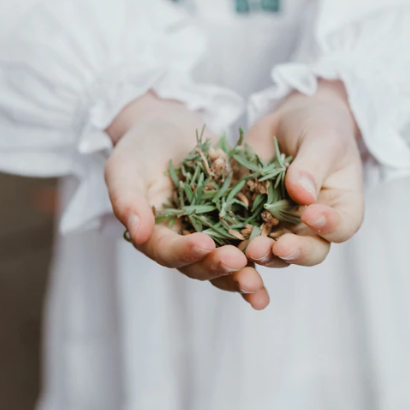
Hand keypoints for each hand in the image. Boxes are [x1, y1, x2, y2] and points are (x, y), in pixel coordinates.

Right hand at [105, 93, 267, 308]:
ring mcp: (210, 235)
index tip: (205, 244)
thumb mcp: (124, 166)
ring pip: (227, 263)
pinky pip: (250, 240)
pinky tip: (284, 258)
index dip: (185, 251)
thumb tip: (137, 233)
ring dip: (244, 274)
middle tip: (241, 263)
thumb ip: (127, 199)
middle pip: (199, 266)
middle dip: (220, 267)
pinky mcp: (235, 222)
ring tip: (261, 282)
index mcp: (152, 236)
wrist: (168, 127)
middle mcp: (182, 243)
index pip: (167, 251)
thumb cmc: (140, 146)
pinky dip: (266, 252)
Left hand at [243, 80, 363, 270]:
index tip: (311, 215)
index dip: (329, 226)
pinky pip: (243, 233)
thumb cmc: (319, 127)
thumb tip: (303, 196)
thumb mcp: (322, 139)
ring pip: (275, 250)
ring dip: (263, 252)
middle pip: (310, 250)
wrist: (289, 121)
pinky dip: (234, 238)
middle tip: (278, 247)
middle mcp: (314, 225)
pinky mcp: (252, 218)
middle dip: (294, 252)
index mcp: (341, 207)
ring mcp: (282, 225)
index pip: (342, 226)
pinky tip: (223, 237)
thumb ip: (313, 166)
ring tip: (249, 247)